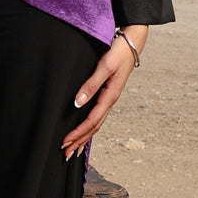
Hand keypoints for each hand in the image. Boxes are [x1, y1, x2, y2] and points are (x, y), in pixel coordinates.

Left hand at [61, 25, 146, 159]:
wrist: (132, 43)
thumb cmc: (118, 53)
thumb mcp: (104, 66)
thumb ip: (91, 84)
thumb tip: (77, 103)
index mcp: (110, 96)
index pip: (92, 121)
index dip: (78, 133)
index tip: (65, 142)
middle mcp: (110, 101)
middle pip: (94, 127)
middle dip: (79, 141)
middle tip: (65, 154)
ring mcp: (109, 99)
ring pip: (96, 124)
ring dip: (84, 137)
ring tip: (73, 149)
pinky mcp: (107, 94)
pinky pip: (97, 116)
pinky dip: (89, 127)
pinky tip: (84, 132)